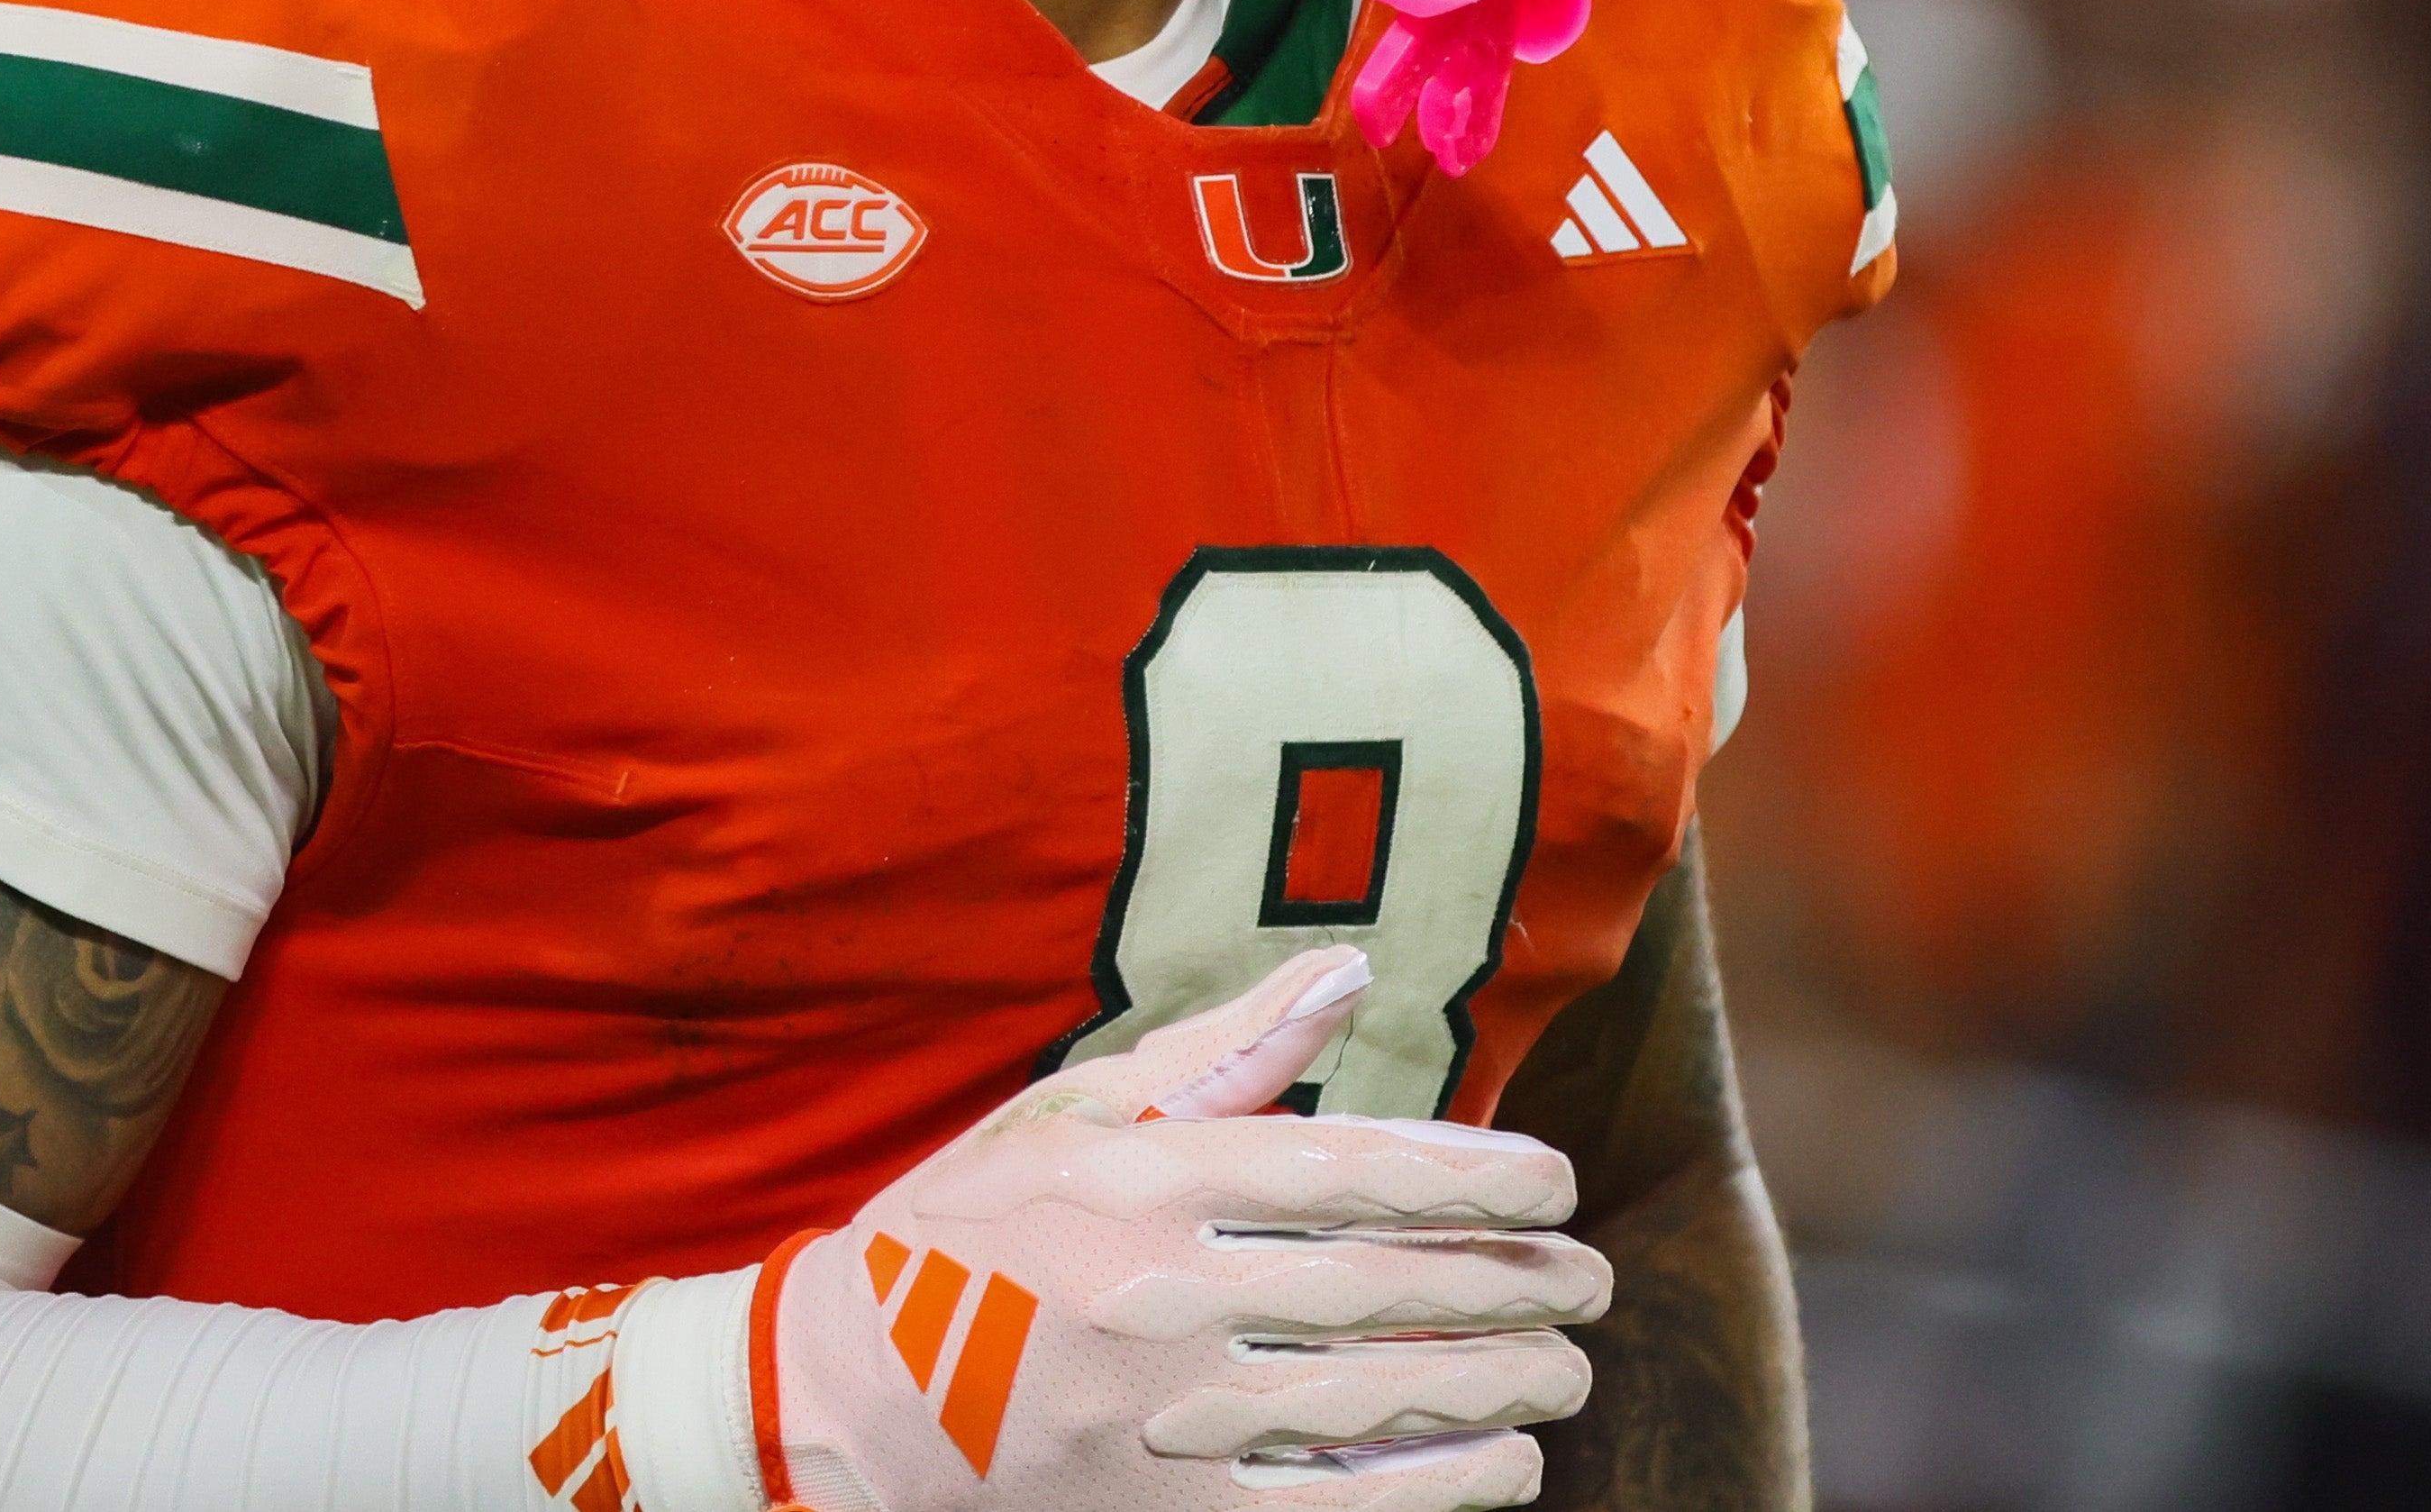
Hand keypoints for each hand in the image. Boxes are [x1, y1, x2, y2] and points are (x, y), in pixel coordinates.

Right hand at [758, 949, 1603, 1511]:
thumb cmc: (970, 1237)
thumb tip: (1350, 970)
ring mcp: (1164, 1421)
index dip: (1475, 1175)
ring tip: (1562, 1375)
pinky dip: (1434, 1493)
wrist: (842, 1400)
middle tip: (1589, 1280)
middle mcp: (1162, 1297)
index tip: (1555, 1179)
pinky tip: (1499, 1470)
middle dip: (1513, 1284)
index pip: (1353, 1170)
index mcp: (1147, 1186)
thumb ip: (1224, 1054)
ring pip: (1378, 1404)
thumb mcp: (1074, 1116)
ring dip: (1497, 1390)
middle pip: (1387, 1288)